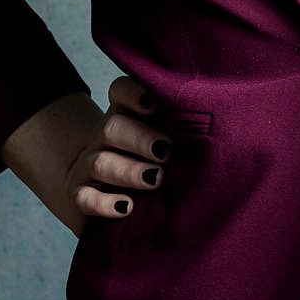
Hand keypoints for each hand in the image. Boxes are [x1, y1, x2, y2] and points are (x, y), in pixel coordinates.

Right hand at [0, 76, 168, 234]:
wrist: (99, 187)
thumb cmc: (147, 160)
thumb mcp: (162, 140)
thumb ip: (181, 131)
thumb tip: (218, 130)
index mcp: (125, 116)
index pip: (121, 92)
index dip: (133, 93)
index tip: (153, 103)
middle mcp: (104, 138)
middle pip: (113, 128)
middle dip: (140, 138)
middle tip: (166, 151)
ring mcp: (89, 166)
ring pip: (101, 163)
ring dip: (130, 171)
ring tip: (155, 178)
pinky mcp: (81, 195)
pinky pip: (86, 199)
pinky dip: (104, 204)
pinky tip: (125, 207)